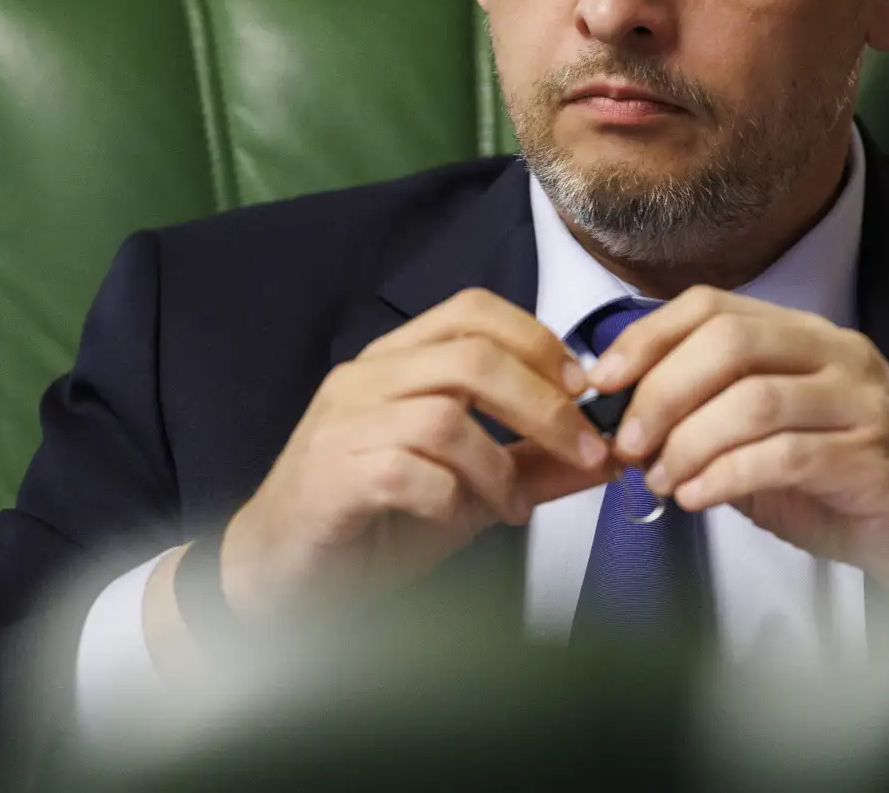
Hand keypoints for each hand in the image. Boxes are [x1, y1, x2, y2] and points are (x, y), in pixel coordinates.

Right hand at [217, 289, 611, 611]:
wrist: (282, 578)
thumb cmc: (374, 521)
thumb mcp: (468, 490)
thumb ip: (532, 467)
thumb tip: (607, 456)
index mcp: (397, 361)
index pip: (473, 311)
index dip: (538, 341)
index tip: (584, 391)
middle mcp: (366, 378)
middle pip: (471, 356)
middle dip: (543, 405)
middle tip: (584, 451)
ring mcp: (343, 424)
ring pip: (444, 415)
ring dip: (498, 465)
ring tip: (512, 508)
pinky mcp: (330, 476)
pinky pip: (407, 470)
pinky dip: (451, 497)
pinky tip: (459, 523)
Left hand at [591, 287, 888, 601]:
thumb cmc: (850, 484)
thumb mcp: (772, 440)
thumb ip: (712, 423)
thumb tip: (627, 428)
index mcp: (803, 337)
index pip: (710, 307)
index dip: (646, 338)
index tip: (601, 381)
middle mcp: (835, 354)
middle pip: (726, 342)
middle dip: (660, 392)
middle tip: (627, 444)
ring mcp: (862, 401)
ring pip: (751, 398)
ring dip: (688, 442)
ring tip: (662, 480)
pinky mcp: (876, 456)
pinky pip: (784, 453)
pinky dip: (726, 475)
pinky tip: (699, 497)